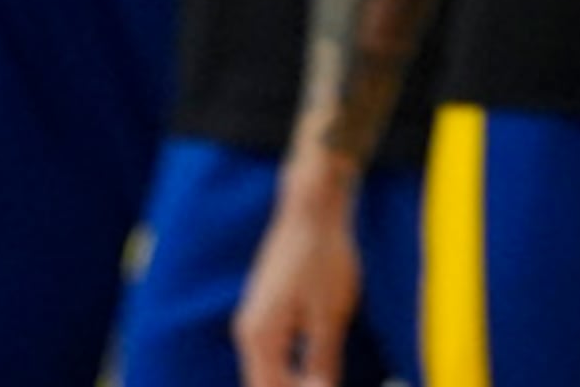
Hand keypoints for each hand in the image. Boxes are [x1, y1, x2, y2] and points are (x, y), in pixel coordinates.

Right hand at [233, 162, 365, 386]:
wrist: (311, 210)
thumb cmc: (322, 256)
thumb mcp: (331, 314)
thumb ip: (323, 360)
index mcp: (261, 335)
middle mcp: (248, 330)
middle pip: (264, 383)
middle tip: (326, 385)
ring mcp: (253, 318)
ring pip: (266, 371)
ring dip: (291, 382)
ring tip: (322, 381)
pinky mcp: (264, 309)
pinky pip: (270, 354)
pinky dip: (288, 368)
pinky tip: (312, 369)